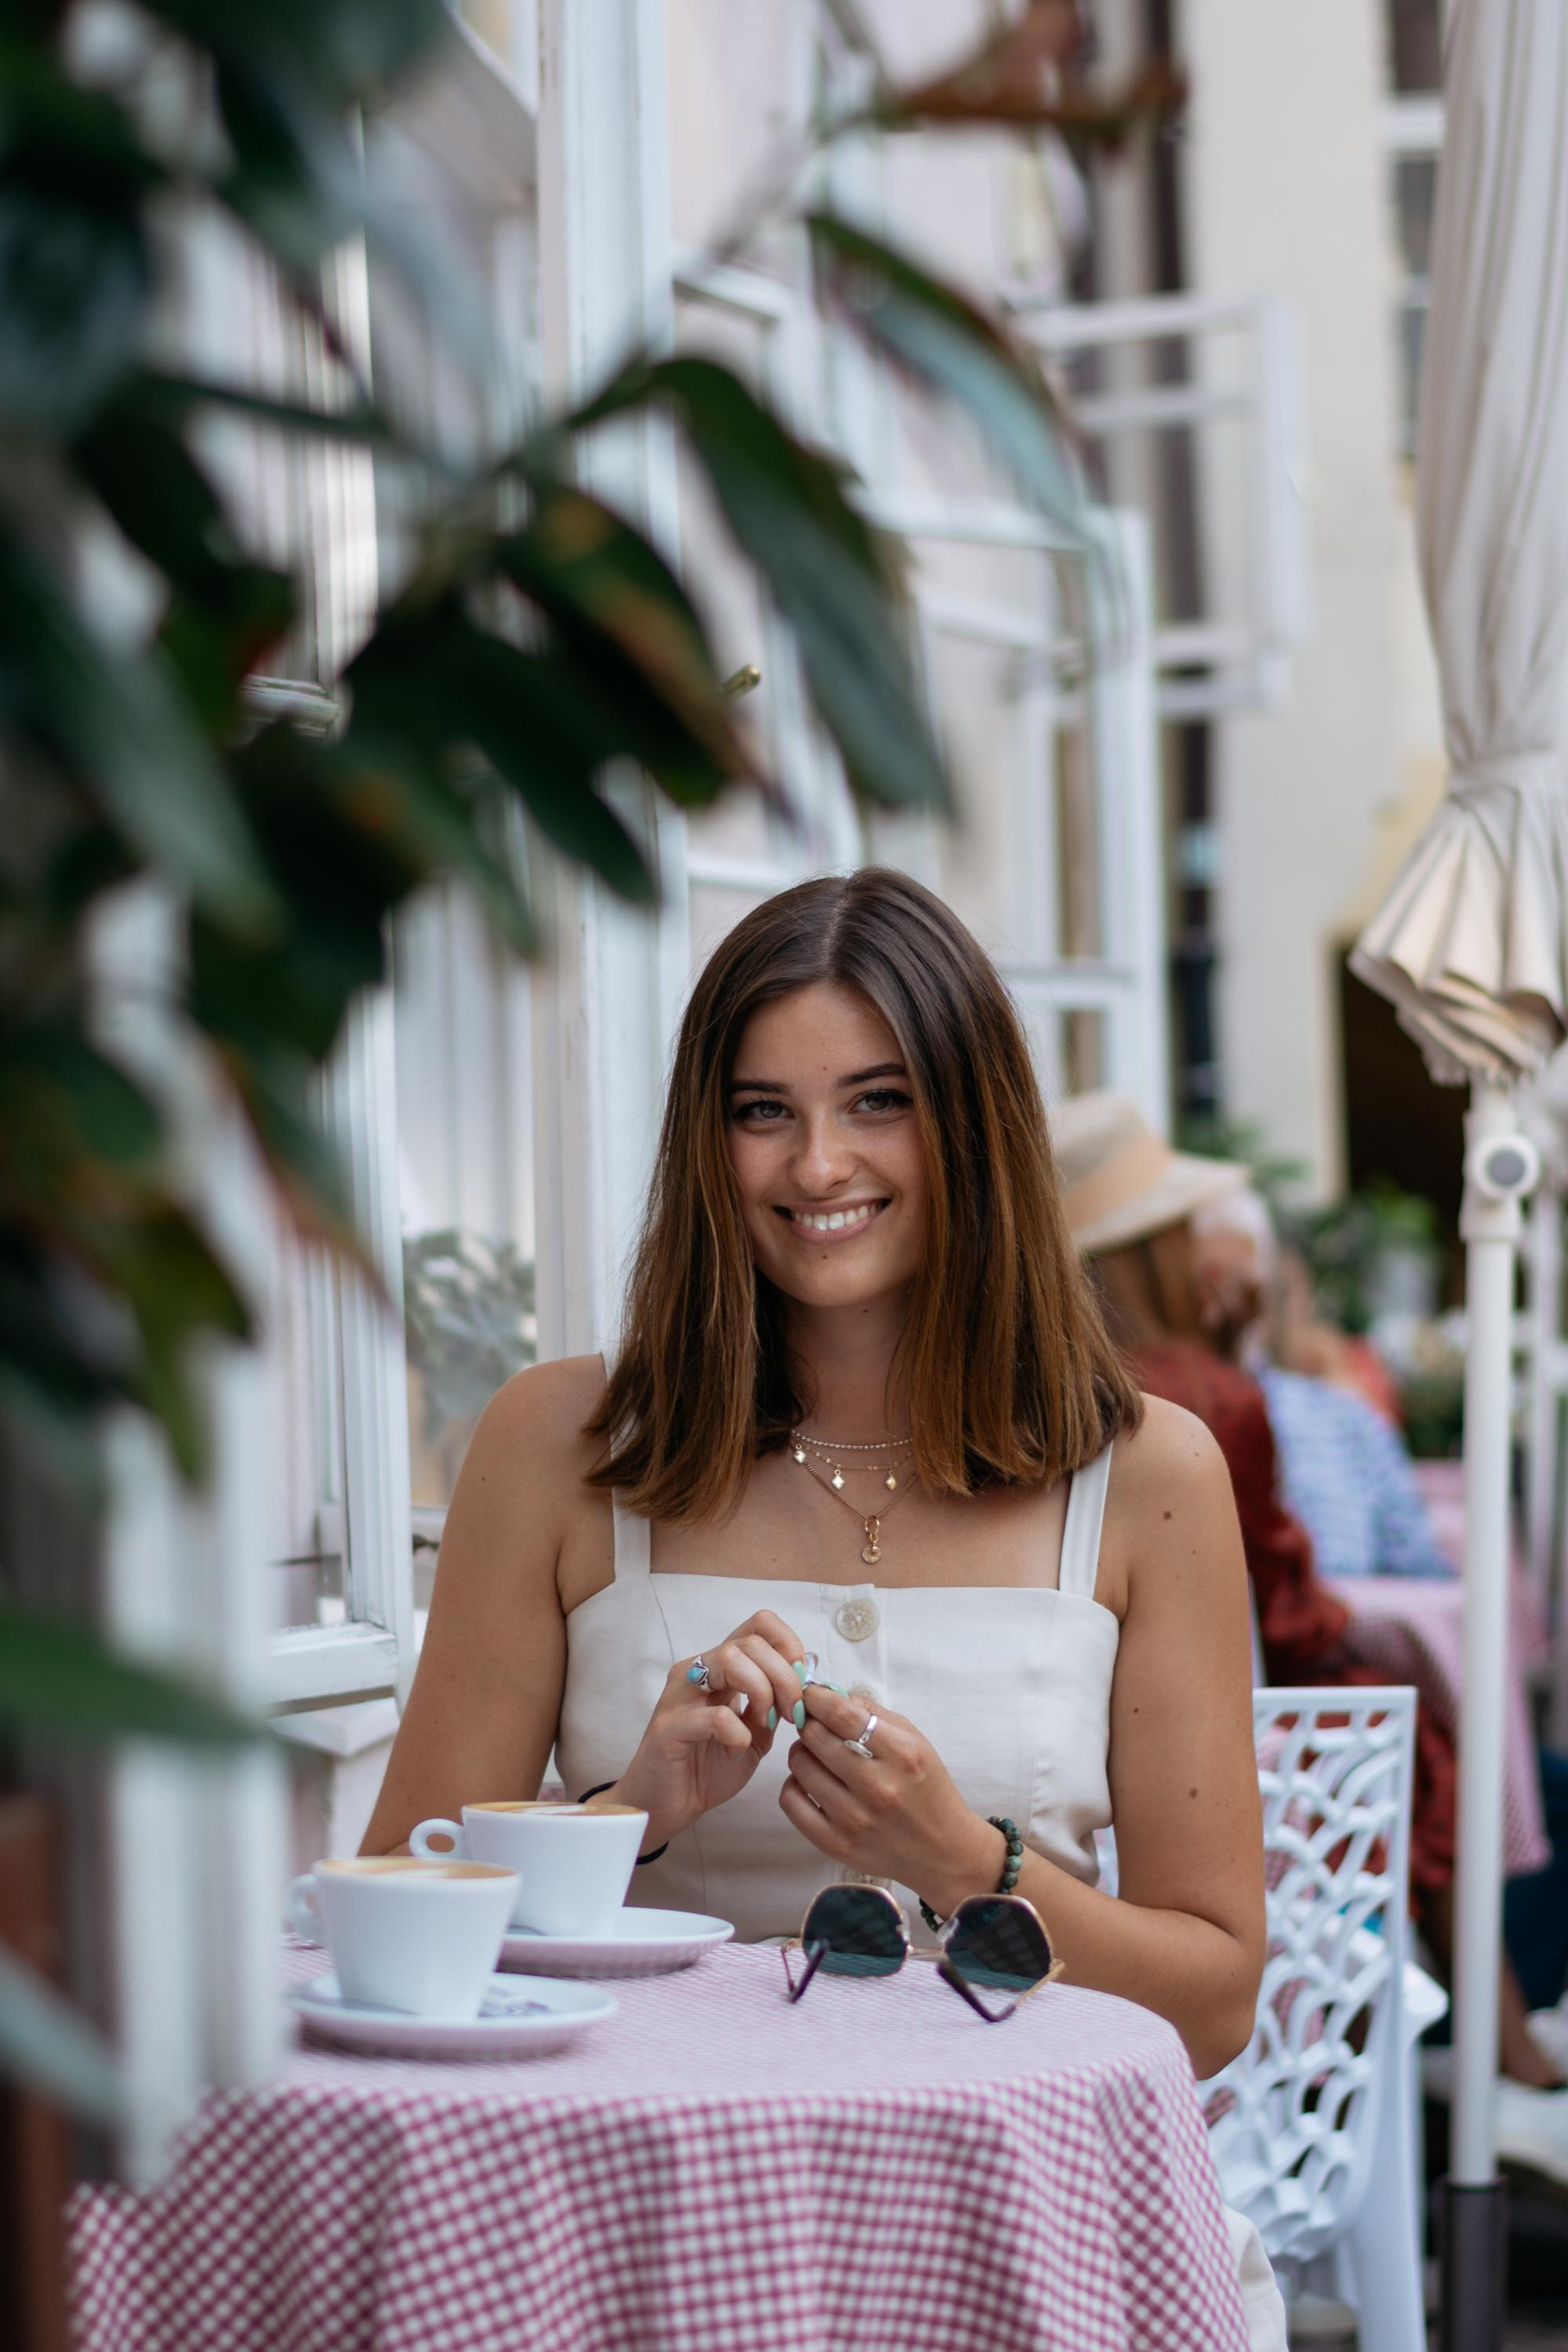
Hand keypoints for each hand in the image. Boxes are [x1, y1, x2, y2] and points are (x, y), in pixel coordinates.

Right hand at [610, 1609, 807, 1848]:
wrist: (663, 1807)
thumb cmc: (706, 1769)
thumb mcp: (754, 1733)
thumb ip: (774, 1706)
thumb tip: (805, 1684)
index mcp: (717, 1668)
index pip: (759, 1625)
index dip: (788, 1647)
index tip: (800, 1686)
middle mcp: (696, 1671)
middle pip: (750, 1642)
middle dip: (784, 1677)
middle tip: (790, 1714)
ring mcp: (678, 1696)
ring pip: (730, 1659)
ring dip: (763, 1693)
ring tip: (765, 1726)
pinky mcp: (668, 1728)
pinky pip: (715, 1715)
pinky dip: (738, 1734)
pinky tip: (736, 1752)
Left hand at [779, 1685, 1000, 1917]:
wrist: (942, 1851)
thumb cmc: (927, 1789)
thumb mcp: (916, 1742)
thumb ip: (875, 1713)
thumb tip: (832, 1695)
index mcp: (901, 1755)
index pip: (841, 1714)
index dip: (817, 1697)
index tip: (811, 1695)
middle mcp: (877, 1787)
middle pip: (814, 1737)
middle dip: (810, 1724)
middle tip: (816, 1727)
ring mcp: (854, 1819)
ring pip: (800, 1765)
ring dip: (803, 1753)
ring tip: (818, 1757)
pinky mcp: (836, 1844)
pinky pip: (791, 1802)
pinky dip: (794, 1785)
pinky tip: (811, 1783)